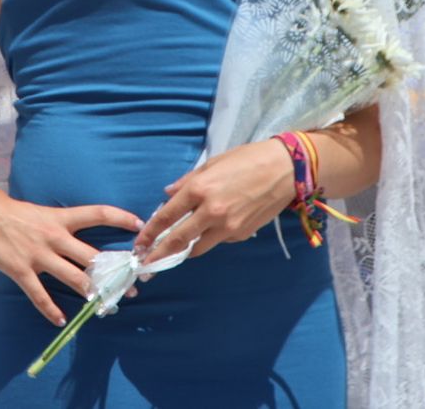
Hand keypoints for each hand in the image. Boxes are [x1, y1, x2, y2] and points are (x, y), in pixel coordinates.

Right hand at [0, 190, 141, 326]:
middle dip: (112, 274)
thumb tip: (70, 237)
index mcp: (59, 217)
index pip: (98, 213)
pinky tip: (61, 321)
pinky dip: (51, 310)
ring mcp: (38, 254)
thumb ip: (55, 225)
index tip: (139, 225)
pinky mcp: (20, 270)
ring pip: (73, 278)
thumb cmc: (5, 210)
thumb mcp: (38, 212)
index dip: (120, 218)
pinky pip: (40, 295)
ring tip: (103, 307)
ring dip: (91, 294)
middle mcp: (54, 235)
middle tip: (130, 288)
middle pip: (92, 256)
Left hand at [134, 138, 294, 266]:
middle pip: (177, 240)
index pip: (166, 217)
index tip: (139, 243)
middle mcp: (210, 212)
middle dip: (158, 254)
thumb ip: (187, 182)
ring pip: (197, 248)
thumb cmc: (247, 159)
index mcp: (199, 189)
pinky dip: (209, 238)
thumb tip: (168, 195)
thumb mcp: (212, 163)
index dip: (149, 232)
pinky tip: (210, 229)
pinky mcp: (241, 234)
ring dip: (182, 251)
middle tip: (146, 264)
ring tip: (171, 254)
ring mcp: (227, 227)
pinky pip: (218, 240)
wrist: (284, 170)